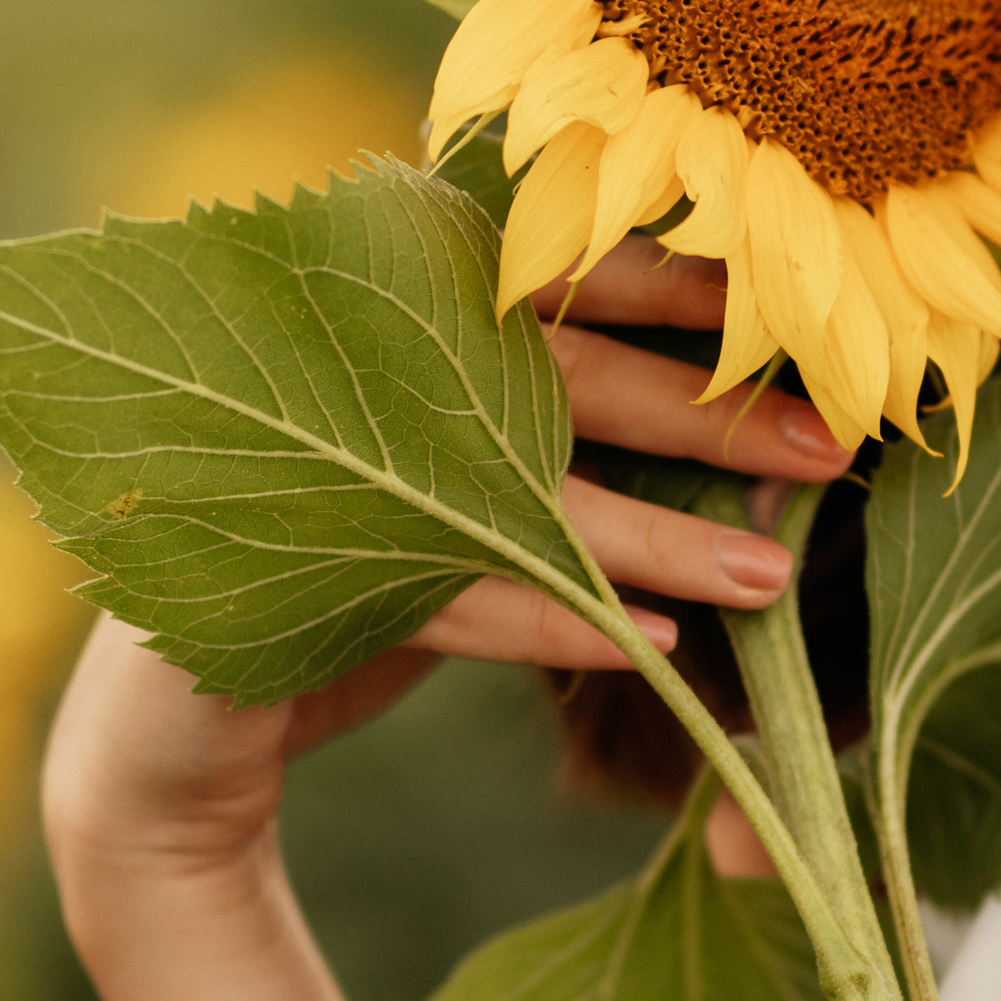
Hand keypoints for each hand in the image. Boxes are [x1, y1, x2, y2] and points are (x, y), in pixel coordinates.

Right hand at [42, 235, 845, 893]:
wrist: (172, 739)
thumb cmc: (346, 586)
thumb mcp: (461, 498)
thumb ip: (567, 448)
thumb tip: (762, 448)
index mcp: (392, 307)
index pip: (554, 262)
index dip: (679, 282)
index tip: (805, 309)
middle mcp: (341, 362)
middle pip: (550, 366)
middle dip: (701, 410)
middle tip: (828, 446)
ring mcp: (298, 461)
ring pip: (510, 484)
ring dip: (648, 536)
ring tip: (765, 578)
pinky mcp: (279, 573)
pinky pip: (443, 592)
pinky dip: (552, 619)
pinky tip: (652, 647)